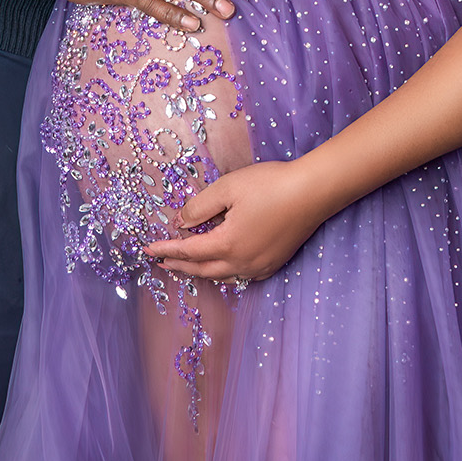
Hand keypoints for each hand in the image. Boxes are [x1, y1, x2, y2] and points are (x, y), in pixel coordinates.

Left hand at [141, 159, 333, 283]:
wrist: (313, 192)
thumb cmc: (270, 184)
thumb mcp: (228, 188)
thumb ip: (200, 207)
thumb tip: (181, 222)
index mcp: (227, 244)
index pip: (188, 252)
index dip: (166, 250)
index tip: (148, 250)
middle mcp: (242, 262)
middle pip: (202, 270)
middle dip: (180, 266)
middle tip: (162, 262)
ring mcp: (260, 266)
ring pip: (222, 276)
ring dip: (201, 271)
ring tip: (187, 265)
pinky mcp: (274, 263)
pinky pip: (241, 275)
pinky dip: (224, 272)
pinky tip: (221, 265)